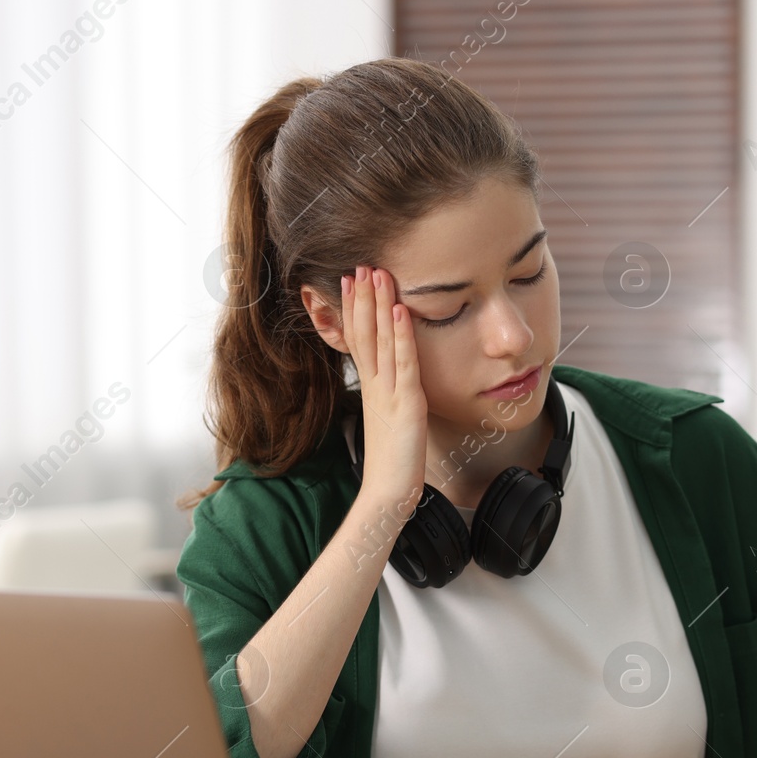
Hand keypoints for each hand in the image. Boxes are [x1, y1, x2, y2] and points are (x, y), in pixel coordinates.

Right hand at [342, 265, 426, 511]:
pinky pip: (403, 362)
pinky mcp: (406, 403)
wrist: (387, 492)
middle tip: (360, 264)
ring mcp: (388, 392)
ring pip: (381, 340)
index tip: (350, 280)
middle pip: (364, 332)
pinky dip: (402, 335)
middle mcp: (375, 384)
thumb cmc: (392, 459)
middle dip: (362, 297)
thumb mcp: (387, 417)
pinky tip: (400, 310)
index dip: (353, 308)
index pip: (358, 339)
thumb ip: (387, 393)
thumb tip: (389, 377)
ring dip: (379, 304)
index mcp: (371, 386)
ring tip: (377, 274)